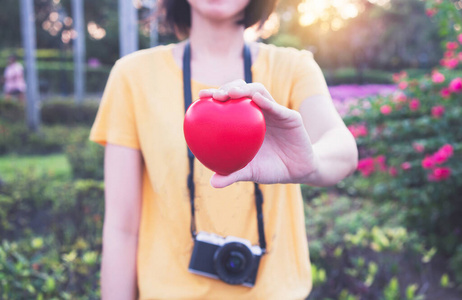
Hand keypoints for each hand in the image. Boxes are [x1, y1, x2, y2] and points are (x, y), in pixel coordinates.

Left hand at [198, 80, 318, 187]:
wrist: (299, 171)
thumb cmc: (272, 169)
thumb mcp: (250, 172)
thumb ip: (233, 174)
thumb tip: (212, 183)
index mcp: (247, 120)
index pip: (229, 102)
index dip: (215, 95)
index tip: (200, 96)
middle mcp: (259, 111)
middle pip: (242, 90)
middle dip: (228, 87)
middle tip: (215, 95)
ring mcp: (275, 111)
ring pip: (259, 92)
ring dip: (245, 89)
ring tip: (232, 93)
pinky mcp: (291, 117)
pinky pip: (278, 108)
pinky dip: (267, 102)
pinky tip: (257, 100)